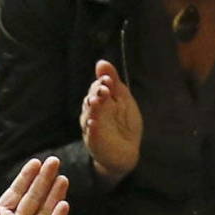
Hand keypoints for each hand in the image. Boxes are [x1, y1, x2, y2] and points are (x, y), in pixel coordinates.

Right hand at [79, 59, 142, 187]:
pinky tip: (93, 123)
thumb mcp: (124, 100)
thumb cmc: (124, 124)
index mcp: (101, 100)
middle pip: (91, 99)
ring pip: (88, 115)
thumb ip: (114, 82)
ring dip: (92, 108)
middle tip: (104, 89)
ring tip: (96, 101)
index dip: (102, 82)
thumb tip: (101, 62)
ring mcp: (92, 127)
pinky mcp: (94, 142)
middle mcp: (94, 112)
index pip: (97, 87)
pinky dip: (91, 129)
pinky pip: (91, 134)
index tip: (108, 79)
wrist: (126, 152)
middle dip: (96, 93)